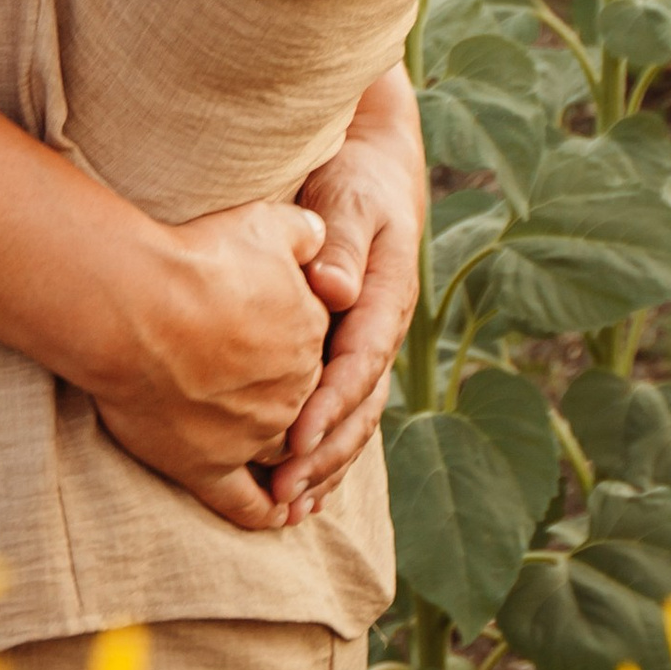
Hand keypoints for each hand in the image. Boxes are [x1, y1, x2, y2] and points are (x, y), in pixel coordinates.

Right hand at [89, 197, 329, 534]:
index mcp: (310, 335)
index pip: (316, 344)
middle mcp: (292, 391)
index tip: (272, 332)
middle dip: (291, 398)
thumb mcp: (265, 224)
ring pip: (282, 452)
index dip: (295, 339)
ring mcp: (253, 434)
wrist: (135, 305)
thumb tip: (323, 236)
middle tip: (267, 390)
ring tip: (288, 463)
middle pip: (301, 401)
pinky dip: (266, 512)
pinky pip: (246, 503)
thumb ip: (306, 232)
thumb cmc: (196, 259)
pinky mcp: (209, 467)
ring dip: (290, 459)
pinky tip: (277, 515)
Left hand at [266, 66, 424, 520]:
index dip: (331, 405)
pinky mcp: (346, 349)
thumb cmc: (354, 177)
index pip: (361, 361)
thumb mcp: (351, 198)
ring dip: (324, 465)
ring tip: (286, 506)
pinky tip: (296, 487)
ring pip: (354, 418)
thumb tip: (336, 290)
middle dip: (324, 454)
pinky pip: (339, 409)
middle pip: (360, 406)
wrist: (370, 164)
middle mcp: (381, 329)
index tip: (296, 440)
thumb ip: (344, 242)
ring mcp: (367, 343)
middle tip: (283, 491)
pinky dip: (322, 450)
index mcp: (387, 296)